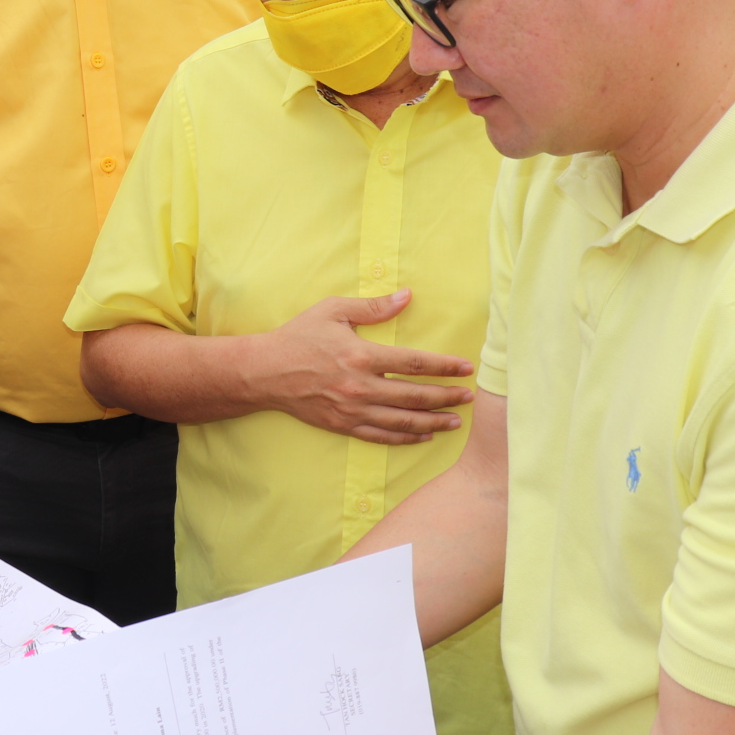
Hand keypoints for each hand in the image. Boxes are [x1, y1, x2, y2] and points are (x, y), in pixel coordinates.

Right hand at [244, 291, 473, 444]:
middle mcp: (360, 387)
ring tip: (455, 421)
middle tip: (469, 396)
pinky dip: (405, 438)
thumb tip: (407, 296)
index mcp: (361, 356)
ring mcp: (352, 410)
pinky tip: (423, 436)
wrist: (265, 371)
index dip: (444, 366)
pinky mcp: (343, 425)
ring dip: (432, 422)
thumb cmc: (299, 336)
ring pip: (402, 421)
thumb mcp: (333, 310)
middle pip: (414, 396)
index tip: (466, 368)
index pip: (414, 363)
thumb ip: (373, 306)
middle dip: (446, 397)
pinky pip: (381, 436)